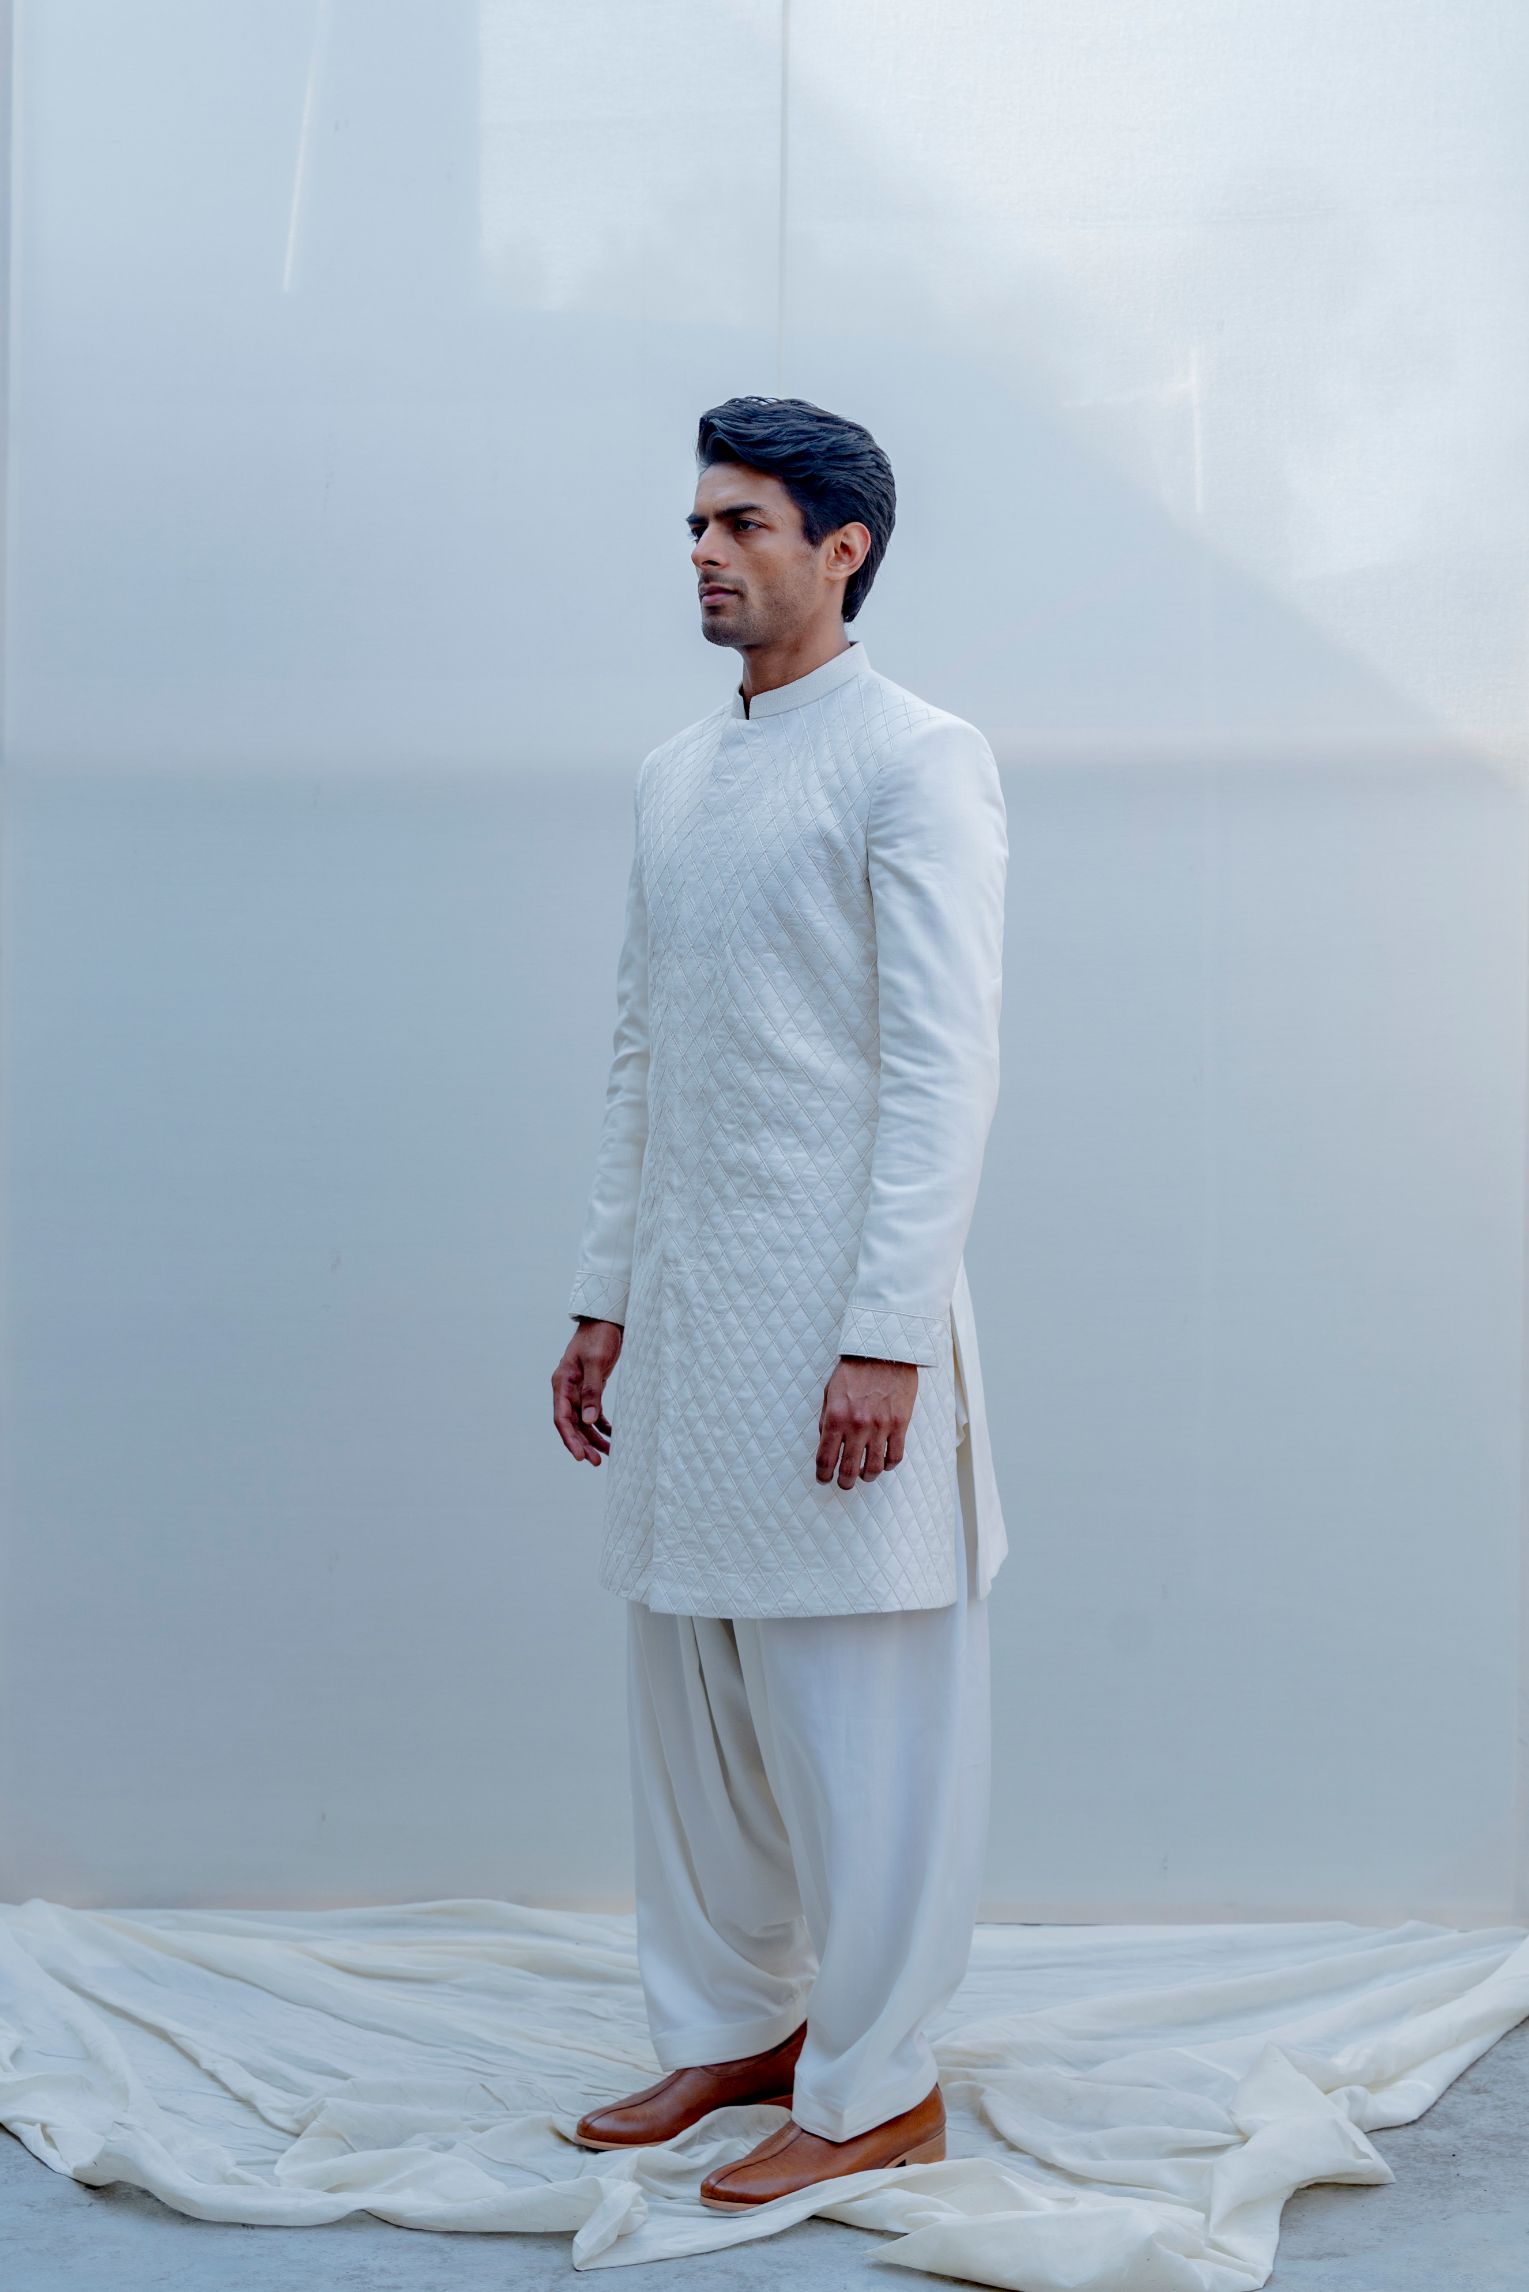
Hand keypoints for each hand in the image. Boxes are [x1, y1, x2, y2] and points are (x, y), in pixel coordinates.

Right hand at [552, 1317, 622, 1464]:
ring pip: (583, 1422)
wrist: (605, 1320)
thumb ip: (592, 1391)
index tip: (580, 1457)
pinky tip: (613, 1436)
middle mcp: (567, 1390)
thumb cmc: (599, 1337)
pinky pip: (594, 1413)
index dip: (570, 1439)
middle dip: (583, 1444)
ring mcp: (578, 1390)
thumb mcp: (596, 1362)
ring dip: (594, 1439)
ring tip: (608, 1454)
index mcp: (562, 1383)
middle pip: (572, 1424)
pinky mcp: (592, 1389)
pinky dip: (602, 1426)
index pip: (562, 1418)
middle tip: (596, 1462)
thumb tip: (588, 1420)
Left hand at [817, 1355, 918, 1488]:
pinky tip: (884, 1464)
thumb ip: (826, 1419)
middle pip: (849, 1469)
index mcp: (836, 1417)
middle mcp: (857, 1425)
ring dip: (867, 1476)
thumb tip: (824, 1443)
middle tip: (843, 1484)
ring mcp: (880, 1426)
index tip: (823, 1478)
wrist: (884, 1351)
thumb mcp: (830, 1391)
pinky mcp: (900, 1424)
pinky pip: (895, 1456)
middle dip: (844, 1482)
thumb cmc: (855, 1369)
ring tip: (864, 1476)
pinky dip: (889, 1465)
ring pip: (874, 1467)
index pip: (826, 1458)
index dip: (823, 1474)